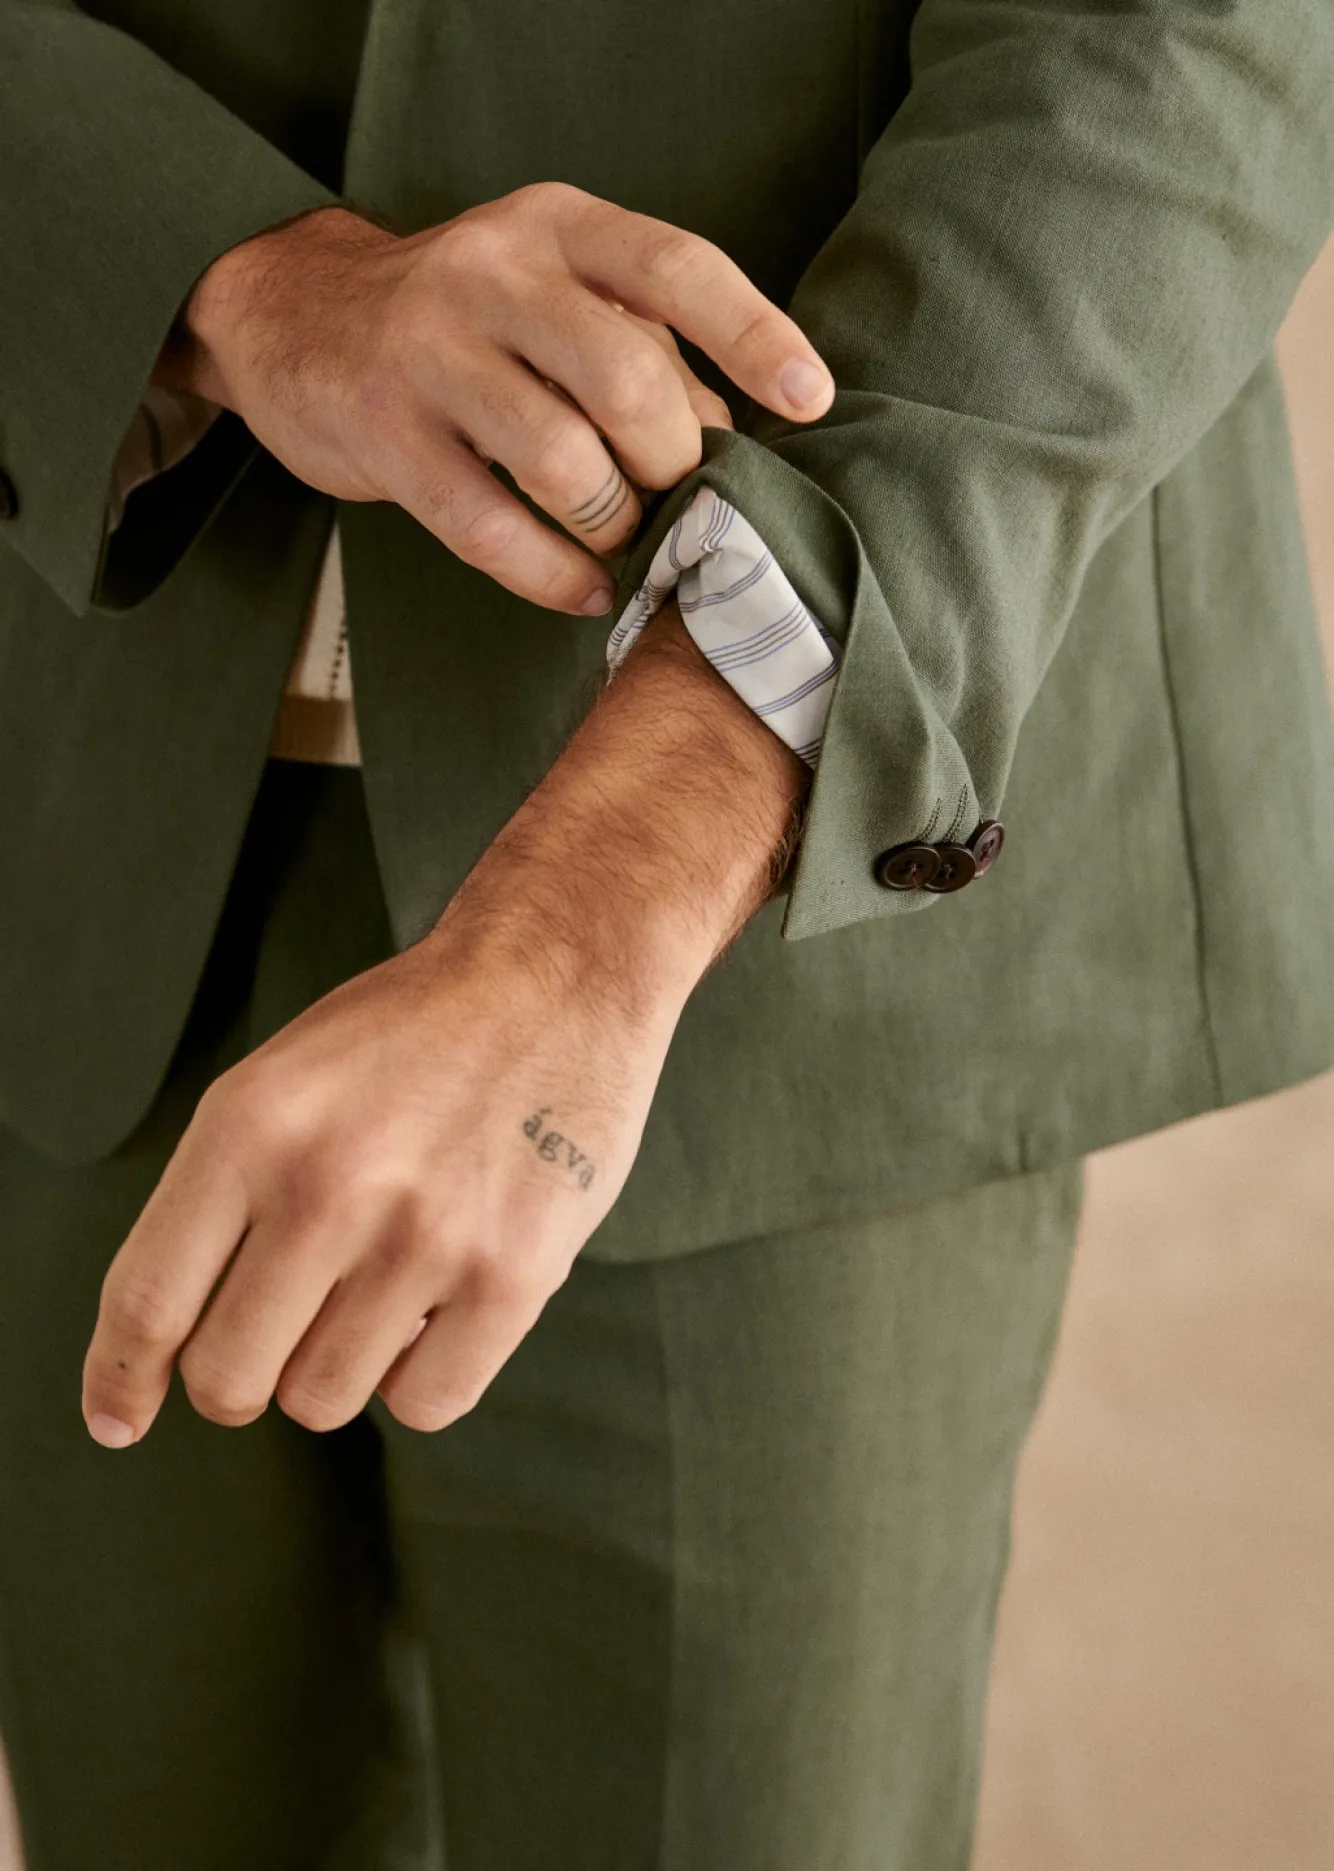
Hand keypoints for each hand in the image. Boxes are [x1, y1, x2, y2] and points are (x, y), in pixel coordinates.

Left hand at [81, 605, 808, 1443]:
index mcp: (249, 1128)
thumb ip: (219, 1195)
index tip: (119, 1417)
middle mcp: (327, 1188)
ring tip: (380, 1288)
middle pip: (227, 1377)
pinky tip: (439, 1308)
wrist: (557, 976)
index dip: (121, 1379)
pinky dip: (422, 1377)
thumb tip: (167, 1336)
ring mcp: (422, 1240)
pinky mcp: (511, 1278)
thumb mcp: (280, 1080)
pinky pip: (424, 1405)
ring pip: (322, 1400)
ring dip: (338, 1366)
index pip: (148, 1301)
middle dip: (240, 1375)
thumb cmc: (413, 1034)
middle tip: (277, 1337)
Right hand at [156, 187, 833, 614]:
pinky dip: (554, 576)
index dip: (753, 335)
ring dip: (615, 523)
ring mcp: (429, 355)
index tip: (809, 400)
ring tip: (624, 542)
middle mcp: (491, 274)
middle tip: (676, 497)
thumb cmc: (465, 322)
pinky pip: (490, 529)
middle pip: (626, 377)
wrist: (293, 319)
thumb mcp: (554, 298)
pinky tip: (586, 590)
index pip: (676, 266)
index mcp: (556, 228)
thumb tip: (735, 444)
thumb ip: (645, 354)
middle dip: (673, 461)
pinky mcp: (385, 439)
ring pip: (562, 461)